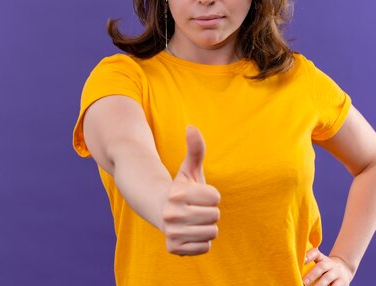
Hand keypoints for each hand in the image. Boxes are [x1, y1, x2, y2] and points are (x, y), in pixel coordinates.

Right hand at [161, 126, 220, 255]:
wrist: (159, 210)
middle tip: (196, 209)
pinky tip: (190, 233)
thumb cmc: (180, 188)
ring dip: (206, 226)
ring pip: (212, 233)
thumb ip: (195, 149)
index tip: (198, 195)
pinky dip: (201, 242)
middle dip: (210, 211)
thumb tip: (191, 127)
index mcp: (178, 193)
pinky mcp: (174, 248)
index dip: (210, 195)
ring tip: (193, 220)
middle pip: (215, 216)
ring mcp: (172, 232)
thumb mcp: (189, 169)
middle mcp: (172, 214)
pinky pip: (205, 247)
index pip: (215, 197)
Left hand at [303, 248, 353, 285]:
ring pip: (327, 278)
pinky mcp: (343, 282)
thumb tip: (295, 272)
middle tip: (304, 282)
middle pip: (321, 267)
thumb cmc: (326, 269)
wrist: (345, 270)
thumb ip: (310, 265)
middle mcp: (330, 264)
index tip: (303, 260)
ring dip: (319, 284)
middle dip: (311, 275)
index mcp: (322, 258)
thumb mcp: (320, 263)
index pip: (315, 253)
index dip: (309, 255)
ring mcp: (337, 273)